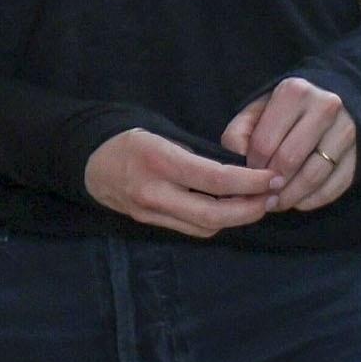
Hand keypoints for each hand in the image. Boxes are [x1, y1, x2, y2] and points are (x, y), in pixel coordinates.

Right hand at [83, 127, 274, 238]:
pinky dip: (216, 221)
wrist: (87, 162)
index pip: (216, 179)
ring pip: (205, 226)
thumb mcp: (162, 132)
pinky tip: (231, 209)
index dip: (251, 182)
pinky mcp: (150, 223)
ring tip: (258, 203)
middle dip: (250, 209)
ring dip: (237, 218)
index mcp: (160, 159)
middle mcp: (155, 191)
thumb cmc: (129, 139)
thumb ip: (197, 152)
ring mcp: (151, 212)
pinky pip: (191, 229)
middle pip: (214, 214)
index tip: (273, 177)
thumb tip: (241, 166)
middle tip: (273, 197)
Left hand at [221, 77, 357, 213]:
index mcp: (294, 93)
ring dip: (289, 197)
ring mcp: (346, 131)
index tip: (249, 173)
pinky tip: (298, 201)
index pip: (264, 143)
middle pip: (288, 161)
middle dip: (270, 184)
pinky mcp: (359, 154)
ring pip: (312, 177)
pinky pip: (333, 188)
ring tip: (276, 202)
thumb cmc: (290, 109)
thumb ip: (239, 132)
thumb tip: (239, 162)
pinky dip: (311, 201)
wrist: (339, 97)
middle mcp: (325, 107)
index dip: (251, 166)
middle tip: (261, 194)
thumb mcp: (260, 109)